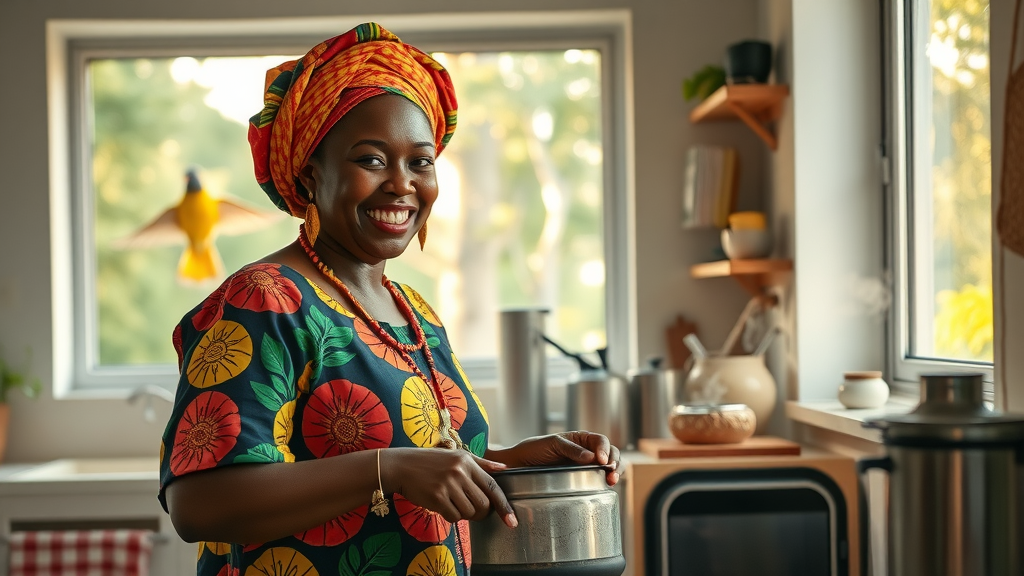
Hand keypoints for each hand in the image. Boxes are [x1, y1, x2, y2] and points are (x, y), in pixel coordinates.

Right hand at [381, 448, 517, 527]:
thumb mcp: (456, 455)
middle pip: (483, 504)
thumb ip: (482, 463)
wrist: (401, 466)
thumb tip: (504, 467)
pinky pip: (454, 517)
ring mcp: (448, 485)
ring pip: (469, 512)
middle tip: (472, 510)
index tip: (512, 520)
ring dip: (464, 514)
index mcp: (467, 461)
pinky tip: (443, 506)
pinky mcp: (437, 497)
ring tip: (453, 504)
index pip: (493, 486)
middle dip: (481, 513)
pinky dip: (451, 516)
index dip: (504, 505)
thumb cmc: (430, 461)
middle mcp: (460, 472)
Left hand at [494, 431, 621, 485]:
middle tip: (611, 473)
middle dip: (615, 461)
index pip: (601, 441)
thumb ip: (571, 449)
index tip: (601, 461)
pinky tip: (607, 485)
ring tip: (611, 480)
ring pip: (608, 466)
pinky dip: (607, 480)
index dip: (605, 449)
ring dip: (615, 471)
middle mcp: (586, 451)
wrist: (518, 465)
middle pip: (610, 453)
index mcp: (580, 439)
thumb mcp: (552, 444)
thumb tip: (592, 457)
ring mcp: (585, 466)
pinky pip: (599, 478)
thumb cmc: (533, 450)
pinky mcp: (581, 480)